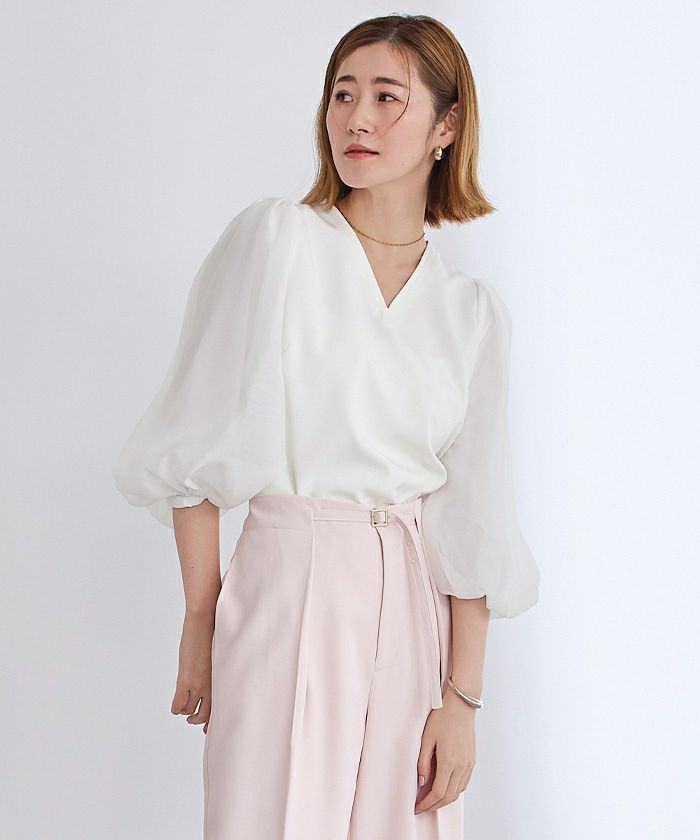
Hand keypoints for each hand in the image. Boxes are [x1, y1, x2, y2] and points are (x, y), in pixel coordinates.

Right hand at [170, 612, 214, 732]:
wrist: (204, 622)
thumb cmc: (215, 633)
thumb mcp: (220, 655)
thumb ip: (219, 668)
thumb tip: (217, 672)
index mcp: (223, 679)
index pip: (220, 707)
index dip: (213, 721)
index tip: (209, 727)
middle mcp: (212, 685)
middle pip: (205, 715)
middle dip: (198, 719)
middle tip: (193, 719)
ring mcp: (198, 684)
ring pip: (189, 711)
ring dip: (186, 711)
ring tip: (185, 709)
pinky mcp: (185, 680)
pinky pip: (178, 704)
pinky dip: (176, 707)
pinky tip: (176, 705)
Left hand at [415, 688, 476, 812]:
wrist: (461, 705)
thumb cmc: (443, 717)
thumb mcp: (426, 738)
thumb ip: (423, 762)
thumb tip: (421, 782)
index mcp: (449, 761)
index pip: (438, 792)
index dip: (427, 803)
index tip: (417, 807)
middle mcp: (461, 766)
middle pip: (449, 797)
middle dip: (434, 805)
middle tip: (422, 807)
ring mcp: (469, 764)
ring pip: (458, 792)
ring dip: (444, 799)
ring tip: (431, 799)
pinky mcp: (472, 760)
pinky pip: (464, 783)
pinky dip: (454, 791)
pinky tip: (445, 787)